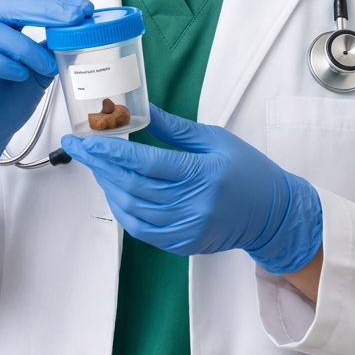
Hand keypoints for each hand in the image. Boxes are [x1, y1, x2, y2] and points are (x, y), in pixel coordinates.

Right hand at [0, 0, 92, 210]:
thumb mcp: (35, 73)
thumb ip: (49, 51)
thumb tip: (78, 34)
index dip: (55, 0)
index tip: (84, 10)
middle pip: (10, 5)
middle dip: (48, 11)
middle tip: (75, 20)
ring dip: (26, 47)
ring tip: (47, 65)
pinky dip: (1, 64)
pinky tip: (19, 75)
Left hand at [62, 105, 321, 272]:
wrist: (273, 214)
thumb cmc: (248, 170)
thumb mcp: (215, 139)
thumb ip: (175, 129)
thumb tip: (140, 111)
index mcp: (203, 173)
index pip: (145, 163)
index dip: (110, 151)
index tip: (84, 139)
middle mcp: (192, 205)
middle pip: (132, 187)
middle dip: (100, 167)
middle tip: (81, 148)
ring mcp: (186, 229)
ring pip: (132, 210)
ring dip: (109, 187)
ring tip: (98, 166)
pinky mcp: (182, 244)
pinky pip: (142, 229)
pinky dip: (123, 210)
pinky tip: (116, 191)